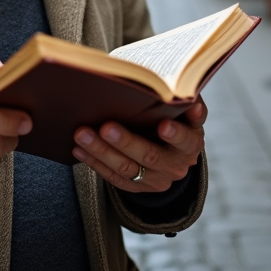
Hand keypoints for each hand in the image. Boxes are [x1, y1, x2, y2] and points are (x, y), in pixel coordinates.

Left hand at [71, 98, 206, 192]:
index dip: (176, 134)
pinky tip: (79, 149)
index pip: (186, 140)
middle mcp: (176, 165)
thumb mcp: (183, 111)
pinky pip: (114, 178)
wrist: (171, 153)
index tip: (163, 124)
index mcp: (191, 144)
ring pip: (127, 169)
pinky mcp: (137, 187)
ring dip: (101, 151)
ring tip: (82, 134)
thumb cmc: (174, 120)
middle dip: (126, 142)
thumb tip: (176, 83)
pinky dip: (95, 162)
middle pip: (150, 155)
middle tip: (106, 127)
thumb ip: (181, 98)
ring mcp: (156, 179)